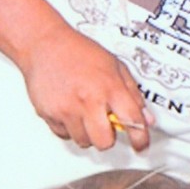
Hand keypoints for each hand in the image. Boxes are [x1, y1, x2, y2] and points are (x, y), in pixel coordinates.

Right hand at [20, 23, 152, 150]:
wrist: (44, 44)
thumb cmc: (79, 52)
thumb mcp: (114, 66)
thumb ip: (132, 93)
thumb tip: (145, 118)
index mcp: (109, 87)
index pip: (132, 121)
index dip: (140, 138)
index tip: (140, 144)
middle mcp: (88, 100)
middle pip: (104, 142)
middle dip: (107, 138)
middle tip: (105, 126)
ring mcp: (66, 109)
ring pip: (83, 142)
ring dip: (86, 133)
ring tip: (84, 113)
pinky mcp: (49, 114)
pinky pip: (63, 134)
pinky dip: (68, 127)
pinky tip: (69, 110)